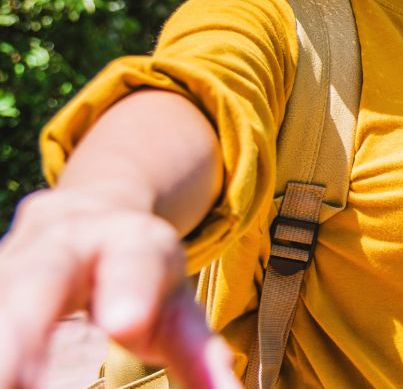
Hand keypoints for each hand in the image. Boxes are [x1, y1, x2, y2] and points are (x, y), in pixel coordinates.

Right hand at [0, 188, 239, 388]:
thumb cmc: (140, 272)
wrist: (87, 213)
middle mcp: (64, 243)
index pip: (135, 261)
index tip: (128, 323)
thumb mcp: (176, 302)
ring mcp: (15, 258)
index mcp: (129, 242)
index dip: (130, 289)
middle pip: (41, 276)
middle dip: (23, 327)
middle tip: (16, 379)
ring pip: (0, 293)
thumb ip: (199, 352)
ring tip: (2, 385)